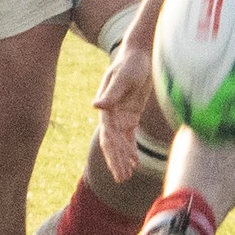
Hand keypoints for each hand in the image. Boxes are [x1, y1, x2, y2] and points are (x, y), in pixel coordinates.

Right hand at [93, 41, 154, 183]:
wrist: (139, 55)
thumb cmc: (131, 63)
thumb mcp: (124, 77)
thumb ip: (111, 92)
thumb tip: (95, 106)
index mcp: (106, 107)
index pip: (108, 134)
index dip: (115, 151)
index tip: (124, 165)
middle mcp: (110, 114)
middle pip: (111, 143)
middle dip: (116, 161)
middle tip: (122, 179)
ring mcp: (120, 116)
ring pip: (119, 143)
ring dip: (122, 159)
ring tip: (126, 177)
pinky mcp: (130, 116)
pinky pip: (129, 137)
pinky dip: (131, 150)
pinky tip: (136, 163)